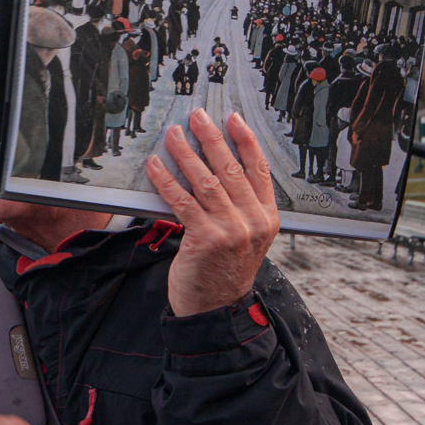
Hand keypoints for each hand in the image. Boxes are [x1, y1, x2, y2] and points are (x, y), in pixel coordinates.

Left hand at [146, 109, 278, 315]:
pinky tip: (156, 165)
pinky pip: (182, 201)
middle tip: (197, 116)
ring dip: (187, 153)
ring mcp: (230, 231)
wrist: (214, 309)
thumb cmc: (225, 270)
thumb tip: (218, 165)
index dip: (245, 140)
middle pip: (231, 169)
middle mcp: (253, 222)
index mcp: (267, 217)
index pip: (259, 169)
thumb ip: (241, 206)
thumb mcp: (247, 238)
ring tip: (174, 134)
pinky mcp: (205, 239)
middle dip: (212, 138)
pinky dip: (167, 180)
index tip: (232, 118)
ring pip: (206, 181)